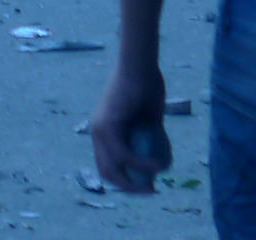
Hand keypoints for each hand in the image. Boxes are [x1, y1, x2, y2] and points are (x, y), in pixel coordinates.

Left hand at [91, 63, 169, 192]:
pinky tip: (159, 166)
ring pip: (113, 168)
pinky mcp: (107, 125)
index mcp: (104, 130)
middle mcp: (97, 131)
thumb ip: (148, 136)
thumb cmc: (147, 83)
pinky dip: (143, 164)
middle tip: (149, 191)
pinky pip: (125, 154)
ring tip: (154, 184)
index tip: (144, 186)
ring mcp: (99, 129)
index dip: (124, 180)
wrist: (141, 63)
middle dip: (128, 187)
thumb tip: (158, 158)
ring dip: (134, 182)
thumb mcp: (149, 117)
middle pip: (107, 171)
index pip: (108, 164)